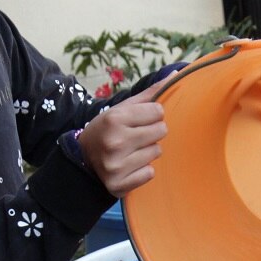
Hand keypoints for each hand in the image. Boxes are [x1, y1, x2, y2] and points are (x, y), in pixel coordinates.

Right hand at [77, 81, 167, 196]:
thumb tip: (178, 75)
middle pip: (161, 131)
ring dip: (148, 151)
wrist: (82, 160)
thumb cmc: (107, 130)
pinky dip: (143, 170)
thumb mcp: (121, 108)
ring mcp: (116, 166)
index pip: (158, 111)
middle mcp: (115, 142)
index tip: (141, 120)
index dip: (152, 115)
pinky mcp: (118, 184)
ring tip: (132, 151)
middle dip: (152, 132)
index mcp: (114, 119)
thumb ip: (149, 93)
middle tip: (137, 136)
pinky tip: (130, 166)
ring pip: (157, 152)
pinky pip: (149, 173)